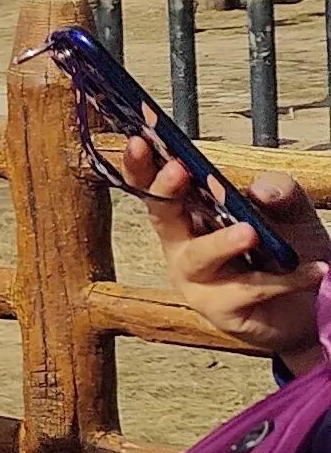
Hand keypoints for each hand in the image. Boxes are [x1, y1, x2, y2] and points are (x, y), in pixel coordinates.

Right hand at [109, 135, 327, 369]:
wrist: (313, 307)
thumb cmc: (288, 254)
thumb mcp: (291, 212)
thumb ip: (280, 190)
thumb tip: (261, 191)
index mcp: (189, 218)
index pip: (154, 187)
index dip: (140, 165)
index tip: (139, 140)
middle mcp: (182, 248)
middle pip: (160, 216)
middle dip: (165, 190)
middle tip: (180, 170)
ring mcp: (197, 283)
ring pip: (199, 258)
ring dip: (222, 242)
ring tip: (249, 231)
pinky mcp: (221, 312)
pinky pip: (250, 290)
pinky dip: (286, 279)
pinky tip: (316, 270)